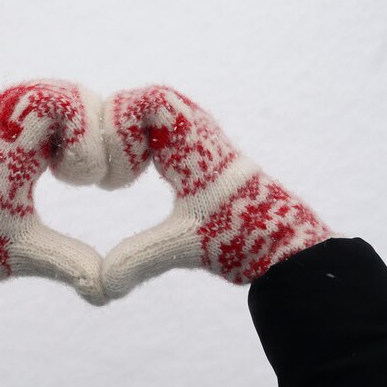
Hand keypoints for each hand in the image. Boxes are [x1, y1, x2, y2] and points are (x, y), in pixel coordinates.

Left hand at [0, 80, 107, 323]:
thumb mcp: (24, 252)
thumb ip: (69, 262)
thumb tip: (106, 289)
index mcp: (6, 139)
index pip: (65, 104)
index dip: (90, 138)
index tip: (88, 179)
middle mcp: (1, 114)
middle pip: (69, 94)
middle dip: (91, 132)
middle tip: (88, 174)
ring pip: (59, 95)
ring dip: (79, 129)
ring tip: (73, 172)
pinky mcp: (0, 118)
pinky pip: (45, 104)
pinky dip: (65, 128)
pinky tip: (60, 164)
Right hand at [100, 85, 332, 298]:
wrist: (284, 242)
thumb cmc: (241, 238)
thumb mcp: (183, 246)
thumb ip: (140, 259)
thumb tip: (102, 285)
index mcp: (195, 145)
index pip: (153, 102)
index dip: (120, 126)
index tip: (115, 171)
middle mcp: (201, 133)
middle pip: (153, 101)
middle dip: (122, 126)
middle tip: (110, 163)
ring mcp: (205, 139)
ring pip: (163, 113)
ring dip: (136, 133)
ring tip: (122, 170)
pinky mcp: (207, 151)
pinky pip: (171, 126)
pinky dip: (148, 140)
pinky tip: (138, 170)